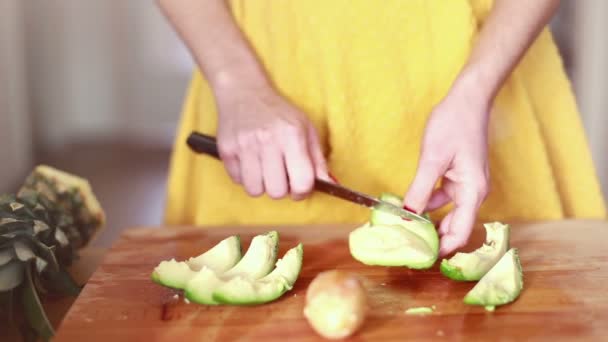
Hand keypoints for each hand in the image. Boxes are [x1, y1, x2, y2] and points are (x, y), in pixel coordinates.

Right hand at [215, 85, 329, 199]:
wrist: (243, 91)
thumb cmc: (279, 112)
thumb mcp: (306, 128)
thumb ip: (317, 159)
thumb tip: (328, 185)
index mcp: (292, 136)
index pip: (301, 182)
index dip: (302, 191)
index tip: (299, 187)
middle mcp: (267, 141)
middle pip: (277, 192)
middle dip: (281, 188)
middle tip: (280, 175)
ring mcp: (244, 146)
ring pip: (255, 190)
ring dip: (261, 185)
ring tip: (264, 169)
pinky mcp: (226, 150)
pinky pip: (237, 181)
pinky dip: (245, 177)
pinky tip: (249, 161)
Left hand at [403, 85, 490, 255]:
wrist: (468, 98)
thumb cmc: (454, 124)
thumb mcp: (433, 159)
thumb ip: (420, 190)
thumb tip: (407, 214)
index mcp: (473, 191)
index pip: (460, 231)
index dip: (443, 248)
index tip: (423, 258)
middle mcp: (473, 191)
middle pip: (455, 225)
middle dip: (434, 238)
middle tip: (410, 248)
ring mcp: (466, 183)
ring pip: (447, 212)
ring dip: (429, 221)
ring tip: (406, 230)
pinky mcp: (458, 175)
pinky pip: (443, 197)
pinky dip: (428, 204)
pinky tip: (410, 206)